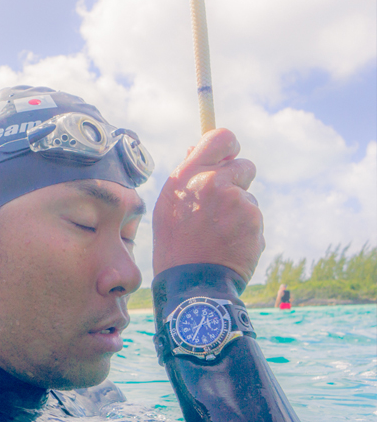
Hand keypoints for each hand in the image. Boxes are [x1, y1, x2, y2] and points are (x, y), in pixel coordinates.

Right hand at [152, 128, 264, 282]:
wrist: (191, 284)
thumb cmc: (175, 244)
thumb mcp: (168, 205)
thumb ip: (186, 175)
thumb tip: (196, 148)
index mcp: (188, 175)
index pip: (220, 137)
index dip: (229, 145)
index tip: (230, 155)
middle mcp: (213, 183)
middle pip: (244, 166)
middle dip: (238, 181)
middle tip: (222, 206)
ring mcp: (237, 202)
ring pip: (248, 197)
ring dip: (240, 211)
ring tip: (219, 234)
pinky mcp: (254, 221)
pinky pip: (254, 218)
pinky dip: (246, 230)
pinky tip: (229, 244)